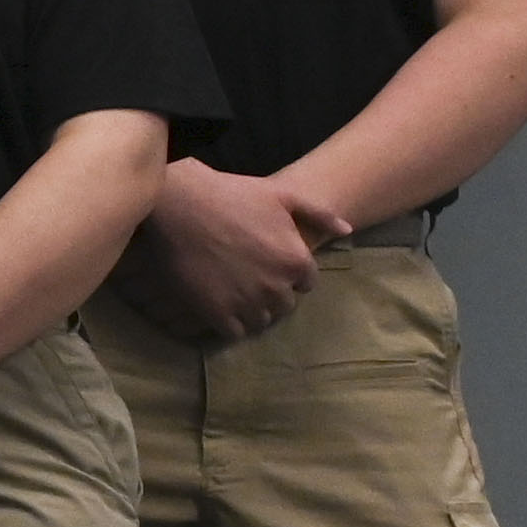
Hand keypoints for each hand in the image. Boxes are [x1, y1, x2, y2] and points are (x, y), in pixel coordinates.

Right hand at [118, 163, 340, 343]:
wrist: (179, 203)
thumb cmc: (231, 194)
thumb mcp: (282, 195)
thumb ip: (319, 214)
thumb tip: (347, 231)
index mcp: (296, 261)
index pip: (305, 284)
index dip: (287, 274)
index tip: (266, 264)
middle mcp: (277, 287)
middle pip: (284, 306)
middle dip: (271, 294)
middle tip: (248, 278)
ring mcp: (247, 302)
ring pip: (260, 321)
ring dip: (251, 310)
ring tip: (232, 294)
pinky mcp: (217, 312)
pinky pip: (234, 331)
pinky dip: (229, 322)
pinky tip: (218, 306)